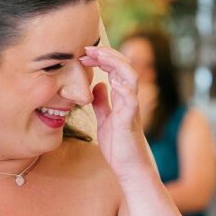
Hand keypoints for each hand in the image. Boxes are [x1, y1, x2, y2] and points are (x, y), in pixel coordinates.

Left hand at [81, 46, 156, 182]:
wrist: (129, 166)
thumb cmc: (118, 144)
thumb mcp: (104, 119)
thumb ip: (102, 102)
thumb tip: (97, 86)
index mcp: (121, 97)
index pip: (115, 69)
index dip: (102, 59)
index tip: (84, 55)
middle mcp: (128, 98)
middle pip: (124, 67)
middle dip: (107, 55)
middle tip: (88, 49)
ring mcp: (131, 108)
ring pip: (130, 78)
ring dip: (116, 64)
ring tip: (100, 56)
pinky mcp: (130, 121)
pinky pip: (131, 101)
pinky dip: (124, 89)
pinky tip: (113, 82)